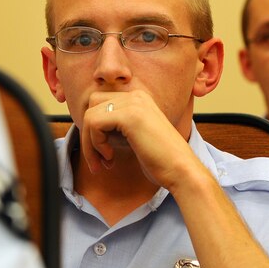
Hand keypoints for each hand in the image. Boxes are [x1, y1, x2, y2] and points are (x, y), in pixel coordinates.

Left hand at [80, 90, 199, 188]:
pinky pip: (93, 123)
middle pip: (92, 105)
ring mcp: (134, 103)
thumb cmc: (159, 161)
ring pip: (89, 115)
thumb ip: (115, 128)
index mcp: (139, 99)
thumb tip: (87, 127)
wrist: (181, 171)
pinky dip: (95, 144)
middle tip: (99, 158)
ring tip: (105, 160)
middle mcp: (136, 96)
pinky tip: (110, 156)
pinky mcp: (130, 115)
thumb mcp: (133, 138)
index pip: (101, 103)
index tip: (103, 154)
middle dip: (88, 133)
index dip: (95, 129)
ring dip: (90, 143)